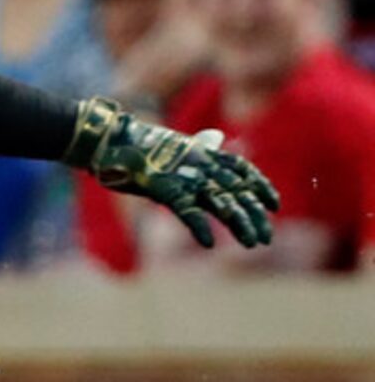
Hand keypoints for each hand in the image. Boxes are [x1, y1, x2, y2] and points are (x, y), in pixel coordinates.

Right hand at [68, 97, 279, 249]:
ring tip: (251, 243)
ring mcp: (182, 175)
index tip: (274, 205)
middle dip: (254, 214)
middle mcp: (199, 163)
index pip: (241, 169)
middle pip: (236, 190)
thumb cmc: (135, 144)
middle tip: (266, 237)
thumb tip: (216, 138)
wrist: (107, 138)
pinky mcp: (163, 187)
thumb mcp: (172, 144)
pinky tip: (209, 243)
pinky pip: (185, 209)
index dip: (259, 186)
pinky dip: (198, 226)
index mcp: (202, 152)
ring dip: (237, 223)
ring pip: (219, 200)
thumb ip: (198, 146)